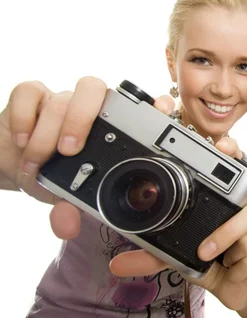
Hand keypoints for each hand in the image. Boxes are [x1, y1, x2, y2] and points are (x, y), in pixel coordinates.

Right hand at [0, 77, 174, 239]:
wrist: (15, 162)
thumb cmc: (54, 173)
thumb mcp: (68, 194)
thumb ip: (71, 208)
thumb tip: (67, 228)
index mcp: (112, 127)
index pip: (139, 106)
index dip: (152, 103)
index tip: (160, 111)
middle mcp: (90, 109)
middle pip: (96, 90)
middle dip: (82, 118)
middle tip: (70, 151)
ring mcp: (63, 100)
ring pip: (63, 97)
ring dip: (48, 133)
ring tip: (38, 161)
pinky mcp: (34, 97)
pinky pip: (31, 92)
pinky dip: (25, 118)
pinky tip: (23, 142)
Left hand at [110, 137, 246, 310]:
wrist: (236, 288)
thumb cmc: (211, 261)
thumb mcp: (180, 255)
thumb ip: (154, 255)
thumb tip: (116, 264)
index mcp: (228, 200)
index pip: (236, 165)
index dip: (234, 151)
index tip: (223, 148)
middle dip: (227, 230)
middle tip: (204, 250)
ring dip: (230, 253)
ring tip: (219, 260)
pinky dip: (241, 269)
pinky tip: (235, 270)